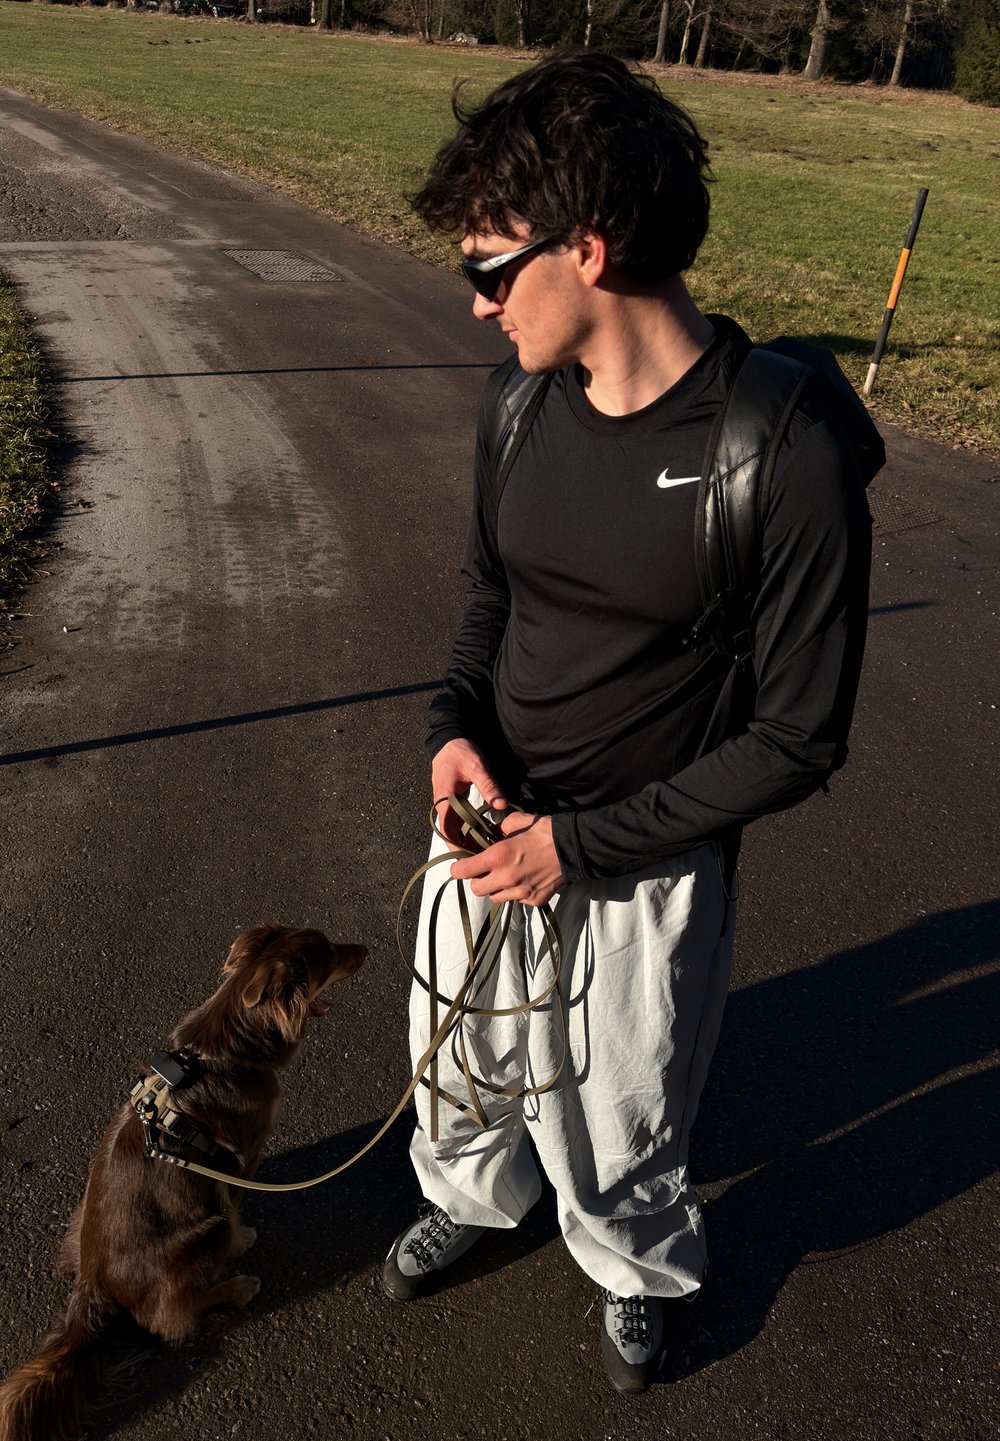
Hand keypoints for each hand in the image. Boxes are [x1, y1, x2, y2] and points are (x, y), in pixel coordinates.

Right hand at [430, 738, 508, 849]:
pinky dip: (469, 828)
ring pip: (456, 827)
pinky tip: (484, 833)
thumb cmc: (459, 751)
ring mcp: (447, 803)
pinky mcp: (453, 800)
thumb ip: (488, 785)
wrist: (448, 739)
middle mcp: (443, 805)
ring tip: (486, 849)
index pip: (447, 830)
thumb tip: (501, 805)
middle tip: (485, 858)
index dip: (456, 846)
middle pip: (451, 833)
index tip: (469, 858)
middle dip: (465, 846)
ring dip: (468, 838)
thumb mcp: (476, 766)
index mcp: (444, 799)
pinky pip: (460, 819)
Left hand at [449, 812, 564, 906]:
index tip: (460, 866)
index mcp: (498, 857)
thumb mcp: (517, 821)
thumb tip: (493, 833)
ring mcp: (521, 893)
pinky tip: (526, 880)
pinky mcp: (534, 900)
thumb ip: (499, 828)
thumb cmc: (544, 831)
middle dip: (477, 880)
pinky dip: (516, 893)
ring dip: (496, 888)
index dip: (458, 868)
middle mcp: (506, 878)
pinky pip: (517, 901)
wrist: (574, 848)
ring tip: (506, 876)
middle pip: (477, 889)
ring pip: (495, 897)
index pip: (464, 871)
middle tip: (485, 871)